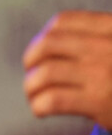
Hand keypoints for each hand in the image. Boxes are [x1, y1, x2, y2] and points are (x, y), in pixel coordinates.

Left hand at [23, 10, 111, 129]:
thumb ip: (98, 42)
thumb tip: (48, 48)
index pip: (63, 22)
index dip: (42, 38)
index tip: (39, 54)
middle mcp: (107, 47)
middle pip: (47, 45)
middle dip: (30, 60)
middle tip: (32, 75)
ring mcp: (104, 74)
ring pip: (45, 73)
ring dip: (31, 87)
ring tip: (35, 96)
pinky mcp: (100, 103)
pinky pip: (53, 100)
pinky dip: (39, 106)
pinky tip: (41, 111)